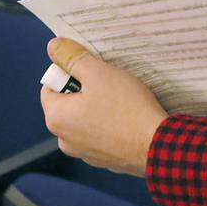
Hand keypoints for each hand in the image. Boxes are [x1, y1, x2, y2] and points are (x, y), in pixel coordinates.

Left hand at [41, 38, 166, 175]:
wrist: (156, 143)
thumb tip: (53, 46)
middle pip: (69, 103)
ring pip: (86, 119)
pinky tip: (128, 117)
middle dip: (87, 90)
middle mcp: (64, 139)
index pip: (51, 86)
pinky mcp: (103, 159)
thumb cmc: (126, 107)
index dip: (71, 72)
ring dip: (99, 108)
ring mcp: (84, 153)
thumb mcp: (100, 73)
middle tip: (111, 81)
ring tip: (123, 100)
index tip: (94, 69)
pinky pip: (101, 134)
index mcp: (56, 118)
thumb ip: (74, 58)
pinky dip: (110, 124)